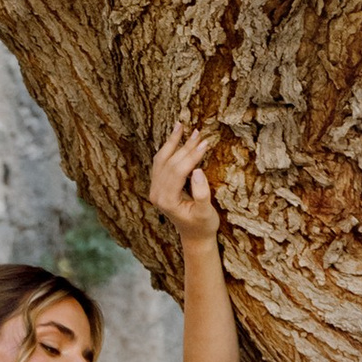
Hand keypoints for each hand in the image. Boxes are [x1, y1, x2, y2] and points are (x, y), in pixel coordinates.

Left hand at [149, 117, 219, 245]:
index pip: (178, 171)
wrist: (195, 236)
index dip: (192, 155)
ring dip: (172, 142)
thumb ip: (201, 194)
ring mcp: (155, 189)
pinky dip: (167, 149)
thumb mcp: (206, 213)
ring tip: (181, 126)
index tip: (205, 143)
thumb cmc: (203, 225)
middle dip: (184, 146)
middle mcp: (156, 194)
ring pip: (161, 160)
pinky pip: (160, 163)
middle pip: (169, 163)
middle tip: (198, 132)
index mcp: (167, 200)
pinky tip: (175, 137)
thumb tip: (197, 170)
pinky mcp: (158, 186)